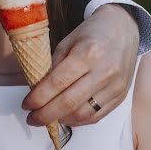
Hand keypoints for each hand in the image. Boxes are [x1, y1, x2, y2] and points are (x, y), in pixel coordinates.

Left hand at [23, 4, 138, 126]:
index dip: (38, 98)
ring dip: (61, 120)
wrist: (124, 28)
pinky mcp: (121, 96)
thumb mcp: (68, 42)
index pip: (57, 83)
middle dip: (46, 115)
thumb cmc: (92, 33)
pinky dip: (78, 121)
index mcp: (88, 53)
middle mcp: (104, 72)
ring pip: (83, 114)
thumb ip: (54, 67)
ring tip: (47, 118)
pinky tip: (66, 117)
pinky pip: (96, 116)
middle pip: (69, 103)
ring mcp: (115, 86)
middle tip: (32, 118)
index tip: (26, 104)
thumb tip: (37, 92)